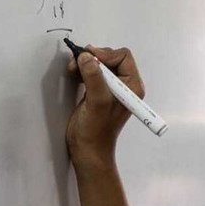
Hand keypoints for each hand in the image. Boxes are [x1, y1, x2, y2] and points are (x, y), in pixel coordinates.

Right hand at [66, 46, 144, 166]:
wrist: (88, 150)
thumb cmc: (96, 131)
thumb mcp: (97, 101)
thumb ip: (94, 77)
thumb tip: (86, 56)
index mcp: (132, 86)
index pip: (123, 56)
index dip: (105, 55)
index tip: (88, 61)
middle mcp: (124, 85)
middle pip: (110, 57)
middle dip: (93, 58)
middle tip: (75, 64)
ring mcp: (112, 88)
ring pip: (100, 63)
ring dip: (85, 63)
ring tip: (72, 69)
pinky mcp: (99, 91)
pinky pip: (93, 72)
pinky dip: (82, 70)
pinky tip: (74, 74)